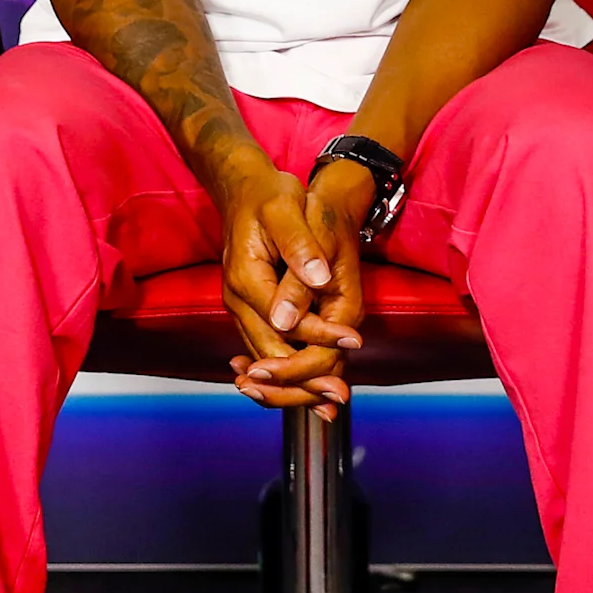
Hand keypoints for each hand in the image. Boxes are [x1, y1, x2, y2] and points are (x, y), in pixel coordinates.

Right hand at [209, 150, 361, 409]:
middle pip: (269, 356)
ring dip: (296, 385)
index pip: (284, 323)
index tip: (353, 342)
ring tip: (330, 403)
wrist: (244, 190)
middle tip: (339, 397)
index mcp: (246, 279)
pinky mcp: (251, 311)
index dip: (320, 336)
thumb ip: (299, 247)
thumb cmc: (268, 196)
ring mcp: (241, 309)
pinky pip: (266, 350)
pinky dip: (286, 372)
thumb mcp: (285, 208)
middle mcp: (238, 301)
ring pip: (266, 360)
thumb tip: (317, 281)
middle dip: (304, 380)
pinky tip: (308, 391)